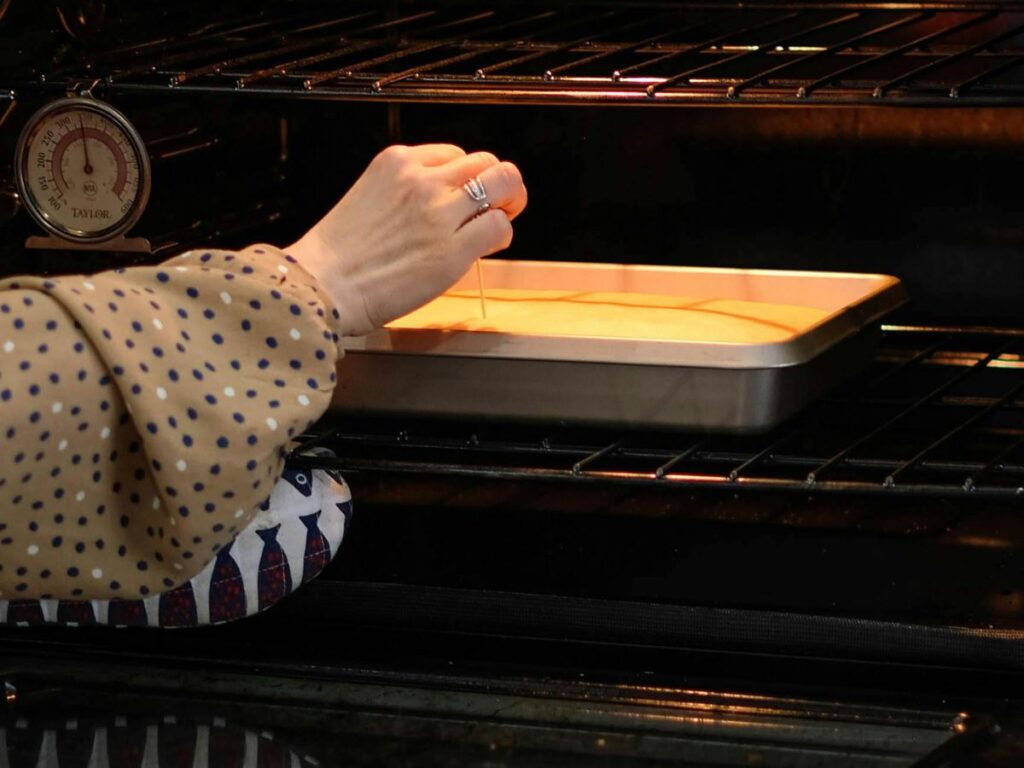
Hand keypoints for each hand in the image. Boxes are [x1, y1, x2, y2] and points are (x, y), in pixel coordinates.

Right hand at [287, 144, 526, 335]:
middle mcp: (422, 179)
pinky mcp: (453, 248)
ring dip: (510, 201)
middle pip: (487, 161)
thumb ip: (407, 192)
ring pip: (504, 183)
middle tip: (499, 204)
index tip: (464, 197)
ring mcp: (440, 212)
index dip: (465, 177)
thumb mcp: (370, 197)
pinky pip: (500, 226)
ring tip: (501, 219)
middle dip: (498, 183)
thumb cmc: (339, 255)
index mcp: (398, 162)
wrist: (323, 284)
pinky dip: (501, 235)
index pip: (454, 154)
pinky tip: (487, 247)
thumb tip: (444, 204)